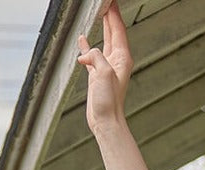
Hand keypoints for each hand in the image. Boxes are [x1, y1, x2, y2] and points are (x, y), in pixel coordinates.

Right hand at [79, 2, 132, 135]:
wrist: (106, 122)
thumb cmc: (109, 102)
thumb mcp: (103, 74)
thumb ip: (96, 56)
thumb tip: (85, 53)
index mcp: (122, 58)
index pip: (118, 28)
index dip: (114, 12)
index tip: (110, 0)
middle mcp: (117, 61)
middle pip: (113, 31)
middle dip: (109, 15)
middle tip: (104, 2)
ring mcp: (107, 67)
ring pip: (103, 40)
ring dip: (100, 27)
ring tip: (96, 13)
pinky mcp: (97, 74)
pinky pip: (92, 54)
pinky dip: (87, 45)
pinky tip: (82, 39)